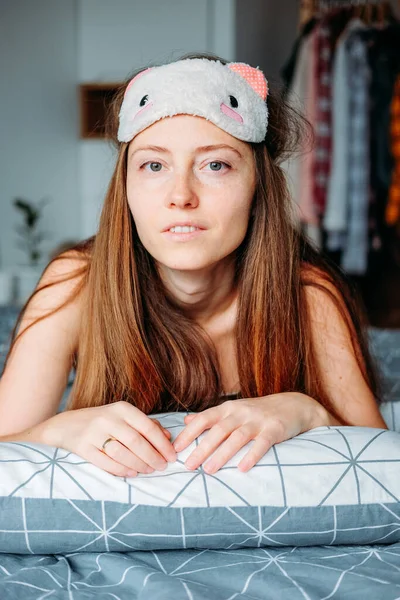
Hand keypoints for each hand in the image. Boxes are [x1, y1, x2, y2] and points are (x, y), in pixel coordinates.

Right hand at [44, 401, 175, 477]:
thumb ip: (147, 425)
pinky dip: (122, 470)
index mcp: (122, 408)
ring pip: (122, 453)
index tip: (172, 456)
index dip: (162, 444)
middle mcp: (108, 418)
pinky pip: (106, 463)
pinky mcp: (83, 448)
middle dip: (153, 457)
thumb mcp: (124, 416)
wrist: (67, 425)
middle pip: (136, 441)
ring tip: (149, 471)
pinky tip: (132, 473)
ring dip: (139, 465)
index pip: (147, 426)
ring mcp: (94, 433)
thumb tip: (167, 437)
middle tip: (162, 467)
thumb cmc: (104, 421)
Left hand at [173, 393, 325, 473]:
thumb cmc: (258, 411)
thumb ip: (211, 416)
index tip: (175, 449)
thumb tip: (186, 420)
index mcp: (228, 408)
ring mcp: (258, 420)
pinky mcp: (275, 429)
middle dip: (201, 448)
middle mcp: (241, 412)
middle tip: (188, 466)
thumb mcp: (234, 409)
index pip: (203, 419)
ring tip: (209, 470)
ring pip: (237, 437)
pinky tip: (242, 469)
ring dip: (222, 454)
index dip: (188, 433)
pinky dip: (252, 456)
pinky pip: (262, 444)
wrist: (294, 405)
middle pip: (218, 430)